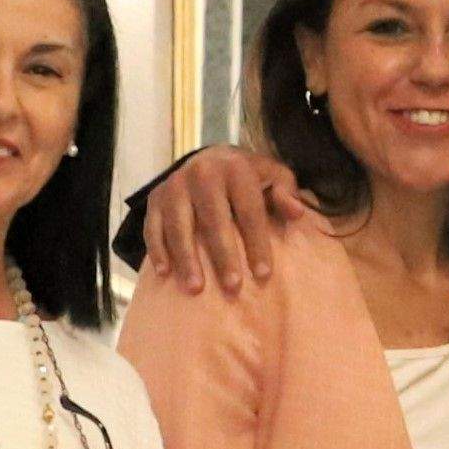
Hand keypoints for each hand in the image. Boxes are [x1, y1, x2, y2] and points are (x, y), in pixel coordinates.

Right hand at [142, 145, 314, 293]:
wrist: (211, 160)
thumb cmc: (250, 178)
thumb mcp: (275, 176)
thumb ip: (287, 192)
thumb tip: (296, 212)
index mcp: (235, 169)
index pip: (248, 211)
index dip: (256, 243)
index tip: (263, 274)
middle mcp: (202, 174)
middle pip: (213, 220)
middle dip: (223, 256)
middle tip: (233, 288)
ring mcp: (175, 185)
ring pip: (179, 225)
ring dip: (186, 258)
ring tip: (196, 288)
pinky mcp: (155, 197)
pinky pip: (152, 225)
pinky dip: (157, 249)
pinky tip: (164, 273)